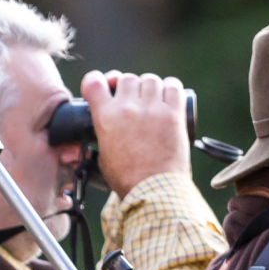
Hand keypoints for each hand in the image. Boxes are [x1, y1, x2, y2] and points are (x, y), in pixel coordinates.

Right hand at [81, 69, 190, 194]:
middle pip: (127, 79)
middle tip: (134, 101)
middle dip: (129, 88)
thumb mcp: (103, 156)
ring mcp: (152, 109)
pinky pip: (173, 86)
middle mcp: (127, 108)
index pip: (95, 82)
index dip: (99, 81)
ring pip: (150, 80)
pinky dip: (171, 88)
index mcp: (105, 117)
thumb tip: (101, 131)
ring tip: (153, 102)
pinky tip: (169, 98)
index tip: (105, 87)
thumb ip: (102, 136)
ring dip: (150, 88)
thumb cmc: (127, 179)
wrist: (153, 191)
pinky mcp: (173, 114)